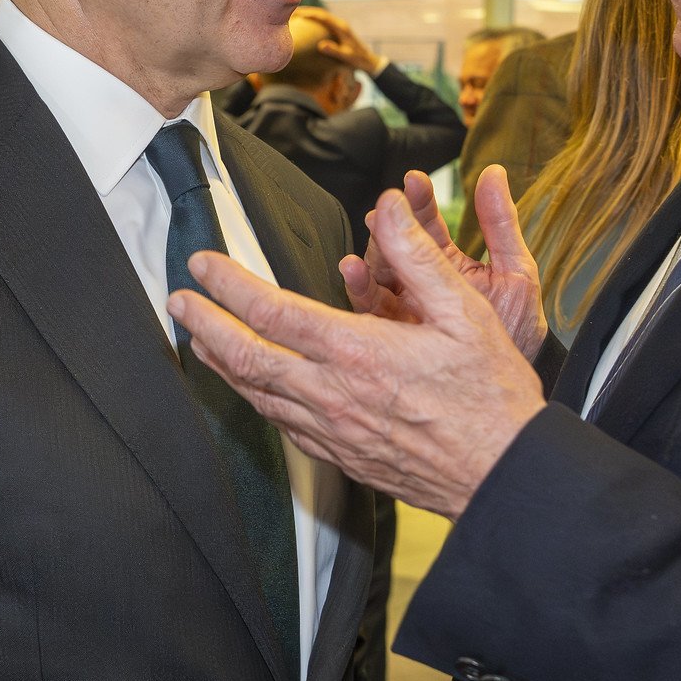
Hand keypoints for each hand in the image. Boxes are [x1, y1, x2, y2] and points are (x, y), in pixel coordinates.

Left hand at [170, 190, 546, 518]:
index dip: (228, 284)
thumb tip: (389, 207)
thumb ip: (418, 255)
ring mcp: (333, 431)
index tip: (203, 264)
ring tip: (198, 340)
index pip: (271, 311)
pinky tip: (253, 389)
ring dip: (220, 363)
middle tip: (178, 300)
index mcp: (357, 351)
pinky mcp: (342, 456)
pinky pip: (283, 426)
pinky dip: (256, 400)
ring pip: (257, 395)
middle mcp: (333, 394)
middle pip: (245, 357)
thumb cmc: (490, 393)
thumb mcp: (465, 309)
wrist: (502, 473)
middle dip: (204, 324)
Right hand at [297, 5, 384, 75]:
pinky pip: (324, 22)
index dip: (310, 14)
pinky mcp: (339, 30)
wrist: (369, 61)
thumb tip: (321, 45)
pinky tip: (305, 24)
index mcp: (342, 28)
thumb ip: (335, 51)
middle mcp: (341, 24)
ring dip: (309, 13)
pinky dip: (314, 20)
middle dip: (306, 10)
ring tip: (294, 15)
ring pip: (322, 16)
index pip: (324, 17)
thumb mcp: (347, 57)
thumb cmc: (358, 60)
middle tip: (291, 11)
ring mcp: (340, 26)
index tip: (297, 13)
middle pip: (321, 13)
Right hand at [341, 167, 546, 357]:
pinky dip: (358, 286)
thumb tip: (493, 174)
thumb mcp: (516, 274)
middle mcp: (423, 285)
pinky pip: (367, 308)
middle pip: (397, 245)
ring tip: (369, 234)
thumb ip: (501, 225)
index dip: (421, 200)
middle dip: (390, 224)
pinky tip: (353, 270)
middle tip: (385, 208)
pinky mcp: (388, 335)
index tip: (415, 181)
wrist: (506, 394)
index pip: (430, 224)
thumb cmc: (515, 337)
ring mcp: (404, 309)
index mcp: (451, 266)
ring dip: (371, 251)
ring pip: (378, 272)